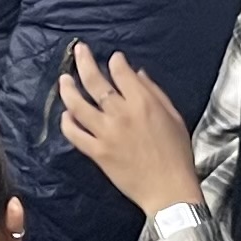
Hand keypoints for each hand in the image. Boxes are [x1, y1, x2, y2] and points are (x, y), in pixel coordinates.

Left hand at [58, 43, 201, 217]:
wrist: (169, 189)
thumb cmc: (177, 154)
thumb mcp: (174, 117)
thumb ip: (155, 93)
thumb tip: (138, 74)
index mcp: (143, 102)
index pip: (121, 72)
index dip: (115, 61)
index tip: (113, 59)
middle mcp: (121, 114)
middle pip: (94, 81)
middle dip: (84, 61)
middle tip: (78, 51)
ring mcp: (106, 133)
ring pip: (78, 105)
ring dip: (68, 89)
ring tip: (63, 80)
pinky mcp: (97, 152)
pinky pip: (75, 134)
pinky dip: (67, 123)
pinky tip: (66, 115)